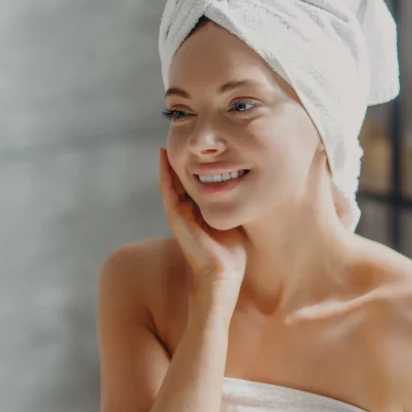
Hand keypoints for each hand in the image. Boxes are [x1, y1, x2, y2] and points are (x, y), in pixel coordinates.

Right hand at [158, 148, 246, 295]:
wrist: (223, 276)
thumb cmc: (232, 255)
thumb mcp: (235, 220)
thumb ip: (235, 205)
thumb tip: (248, 186)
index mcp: (200, 212)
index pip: (194, 183)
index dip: (195, 165)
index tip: (197, 147)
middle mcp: (187, 211)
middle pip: (181, 179)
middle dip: (181, 159)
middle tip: (179, 136)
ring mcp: (179, 214)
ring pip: (172, 182)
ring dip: (169, 161)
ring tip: (168, 140)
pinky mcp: (176, 218)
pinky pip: (168, 190)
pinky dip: (165, 173)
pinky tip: (163, 156)